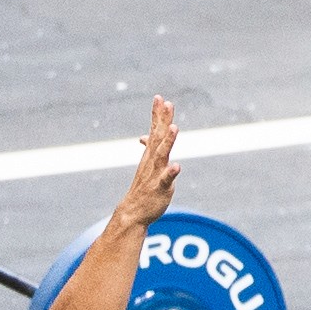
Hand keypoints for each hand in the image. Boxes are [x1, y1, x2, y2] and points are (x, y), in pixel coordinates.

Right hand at [111, 95, 179, 231]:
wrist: (134, 212)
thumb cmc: (143, 188)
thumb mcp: (147, 165)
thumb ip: (150, 149)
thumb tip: (145, 136)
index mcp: (151, 155)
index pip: (155, 131)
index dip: (157, 115)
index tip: (159, 97)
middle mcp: (152, 161)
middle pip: (159, 137)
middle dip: (162, 120)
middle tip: (166, 103)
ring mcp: (155, 173)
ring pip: (162, 155)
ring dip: (168, 141)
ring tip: (174, 128)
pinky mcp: (160, 188)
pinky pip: (165, 179)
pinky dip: (171, 172)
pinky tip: (177, 166)